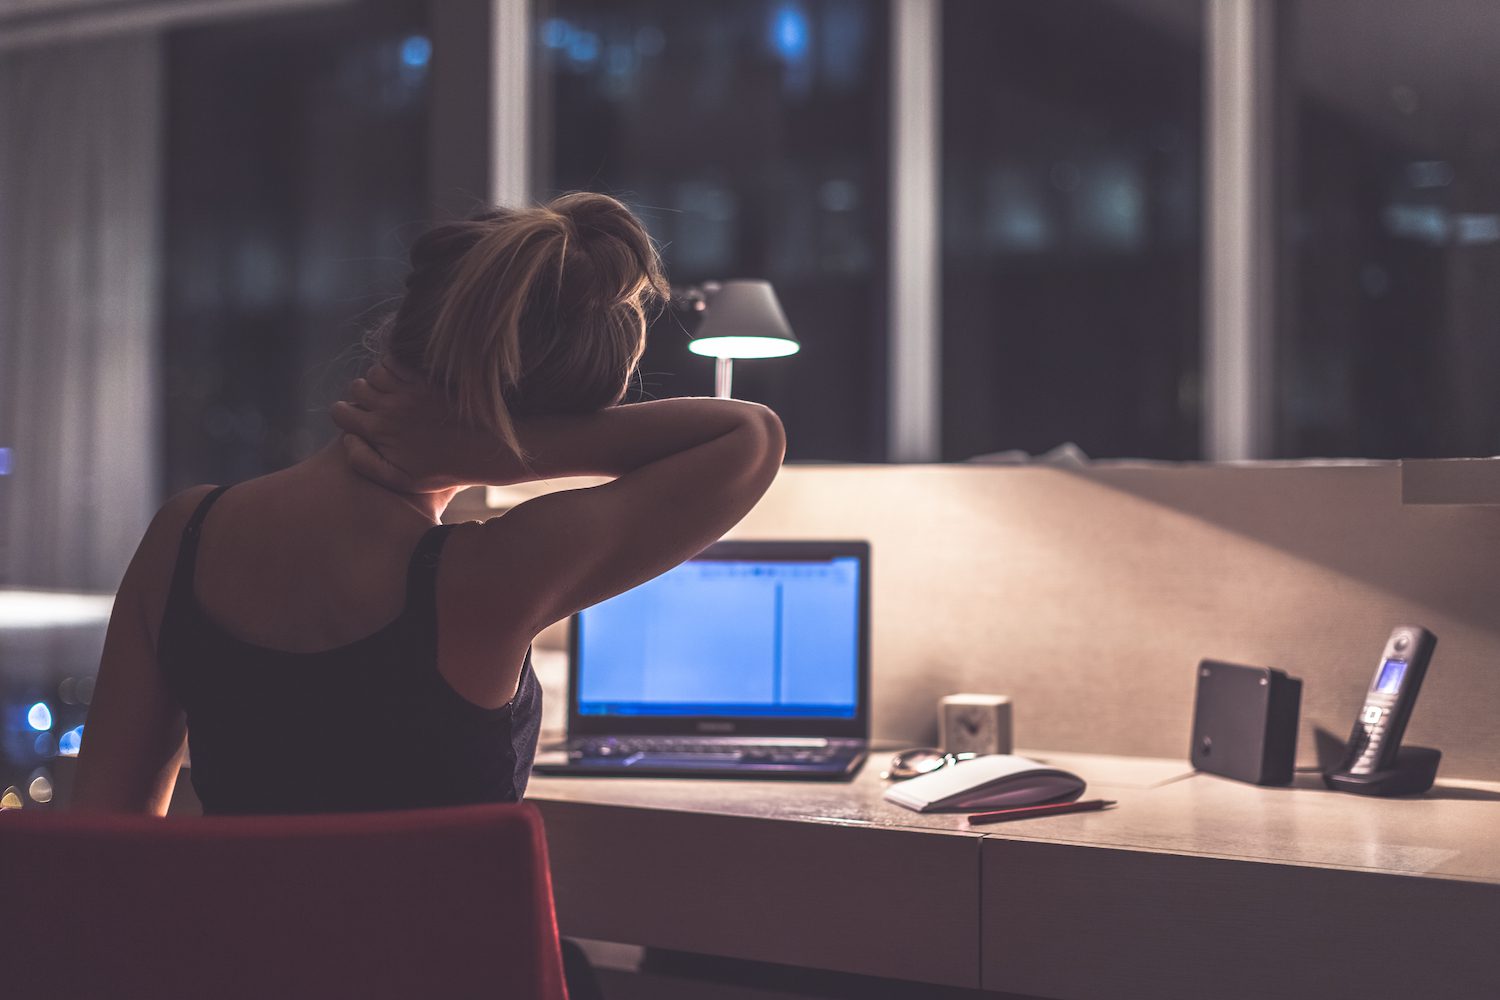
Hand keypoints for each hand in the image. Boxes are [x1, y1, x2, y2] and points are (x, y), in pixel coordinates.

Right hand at [330, 360, 506, 492]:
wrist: (486, 449)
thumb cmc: (443, 469)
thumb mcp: (401, 479)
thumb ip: (365, 463)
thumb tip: (347, 438)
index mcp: (379, 431)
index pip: (340, 412)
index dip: (344, 414)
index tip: (356, 418)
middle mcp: (390, 407)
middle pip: (356, 388)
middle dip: (360, 396)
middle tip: (375, 405)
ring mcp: (410, 389)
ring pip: (374, 372)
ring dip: (377, 380)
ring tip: (390, 392)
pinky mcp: (427, 377)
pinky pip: (396, 360)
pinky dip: (394, 366)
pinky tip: (404, 380)